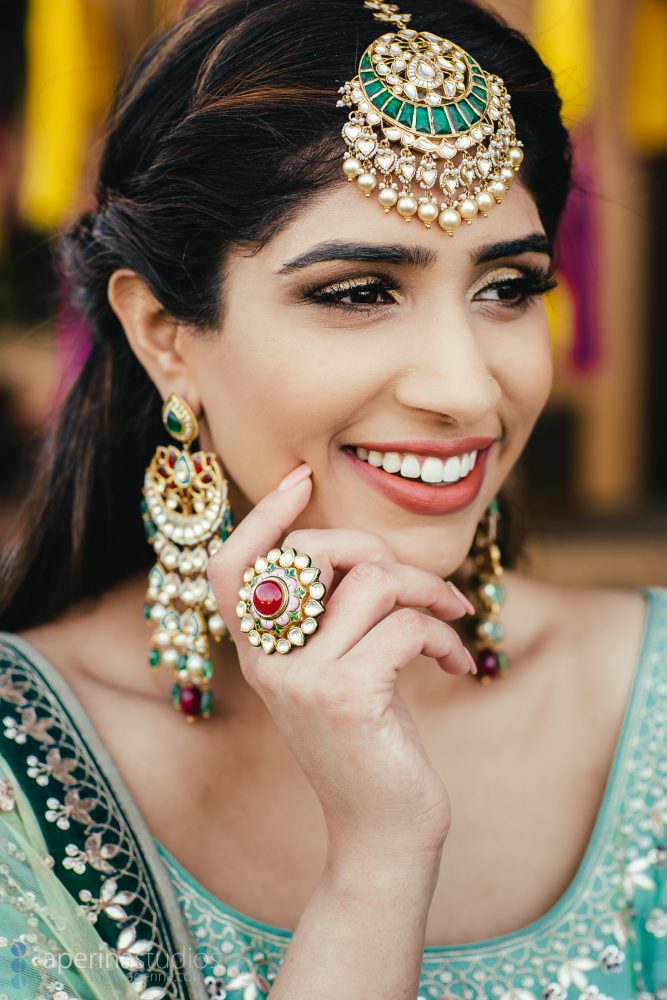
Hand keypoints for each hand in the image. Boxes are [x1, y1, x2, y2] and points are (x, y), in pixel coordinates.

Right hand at [207, 463, 474, 866]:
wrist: (382, 832)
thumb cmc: (369, 743)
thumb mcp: (337, 672)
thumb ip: (331, 616)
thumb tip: (365, 552)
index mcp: (258, 653)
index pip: (231, 567)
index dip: (260, 517)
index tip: (300, 480)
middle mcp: (267, 661)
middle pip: (312, 553)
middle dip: (380, 551)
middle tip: (424, 587)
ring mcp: (301, 677)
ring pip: (371, 579)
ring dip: (429, 592)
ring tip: (452, 621)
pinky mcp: (346, 694)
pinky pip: (405, 624)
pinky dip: (444, 636)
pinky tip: (458, 666)